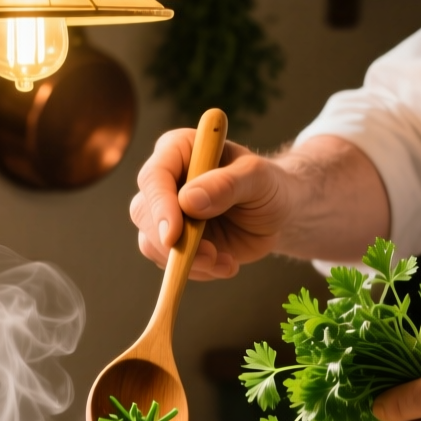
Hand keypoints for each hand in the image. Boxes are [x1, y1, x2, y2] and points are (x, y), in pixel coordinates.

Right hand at [129, 128, 294, 280]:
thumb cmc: (267, 185)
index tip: (174, 235)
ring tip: (225, 261)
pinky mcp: (173, 240)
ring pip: (151, 241)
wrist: (276, 214)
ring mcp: (165, 212)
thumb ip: (227, 184)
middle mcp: (165, 179)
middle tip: (209, 256)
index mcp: (179, 150)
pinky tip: (226, 263)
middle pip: (144, 212)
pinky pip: (167, 262)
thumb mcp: (257, 178)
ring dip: (186, 261)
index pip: (154, 176)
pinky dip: (196, 270)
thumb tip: (188, 200)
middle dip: (173, 242)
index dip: (160, 206)